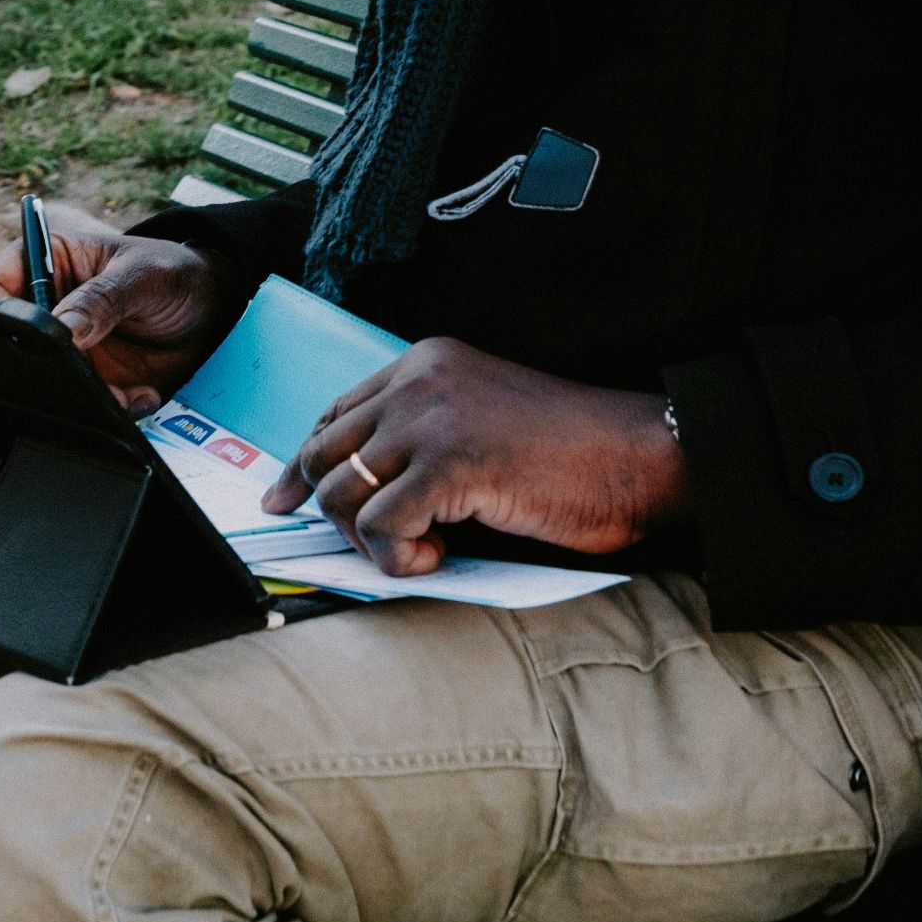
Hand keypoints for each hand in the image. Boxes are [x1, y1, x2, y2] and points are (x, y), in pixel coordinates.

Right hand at [0, 232, 235, 415]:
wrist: (213, 309)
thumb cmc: (173, 271)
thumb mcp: (142, 276)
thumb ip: (102, 299)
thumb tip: (63, 328)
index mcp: (45, 263)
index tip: (21, 341)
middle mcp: (48, 308)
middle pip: (14, 345)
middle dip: (40, 367)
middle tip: (78, 373)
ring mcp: (67, 347)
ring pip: (49, 382)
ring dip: (83, 393)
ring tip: (125, 389)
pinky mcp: (91, 378)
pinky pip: (85, 402)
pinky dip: (113, 406)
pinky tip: (144, 393)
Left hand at [260, 337, 691, 575]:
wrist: (639, 456)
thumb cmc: (572, 454)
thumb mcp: (479, 424)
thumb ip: (423, 438)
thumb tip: (360, 491)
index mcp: (424, 364)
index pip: (334, 413)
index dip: (301, 463)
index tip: (283, 499)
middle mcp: (418, 382)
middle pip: (324, 453)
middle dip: (329, 510)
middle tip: (360, 547)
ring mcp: (430, 420)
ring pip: (343, 494)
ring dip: (372, 541)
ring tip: (422, 550)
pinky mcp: (448, 465)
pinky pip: (379, 525)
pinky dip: (397, 556)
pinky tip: (437, 556)